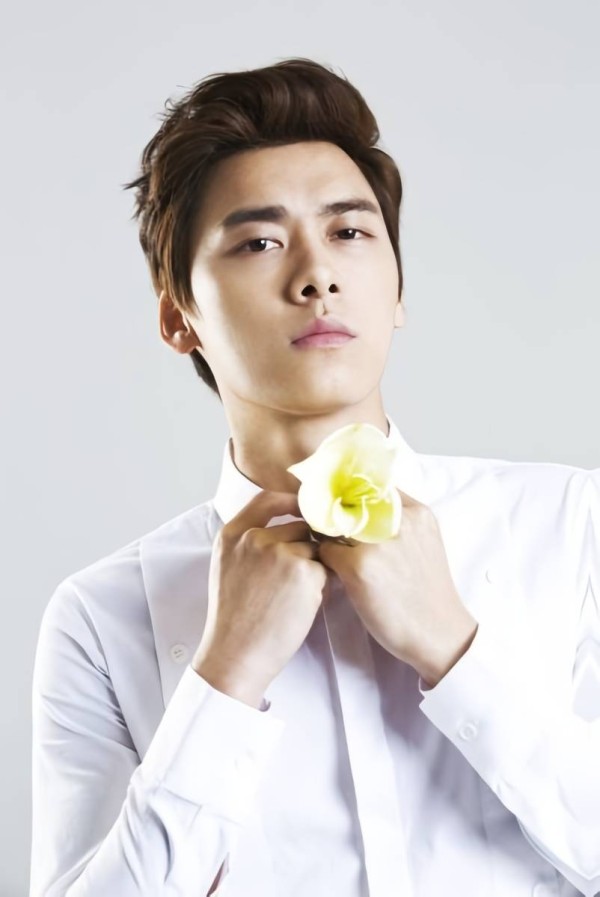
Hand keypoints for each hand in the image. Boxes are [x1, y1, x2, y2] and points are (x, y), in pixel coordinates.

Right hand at [193, 491, 327, 707]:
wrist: (236, 654)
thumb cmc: (233, 618)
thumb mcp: (227, 567)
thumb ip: (248, 542)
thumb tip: (284, 524)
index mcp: (232, 535)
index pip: (266, 499)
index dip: (290, 501)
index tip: (304, 508)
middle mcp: (254, 538)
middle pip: (298, 527)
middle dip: (305, 547)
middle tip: (296, 578)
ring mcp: (280, 553)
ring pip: (315, 550)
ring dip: (314, 569)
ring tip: (294, 598)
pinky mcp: (304, 572)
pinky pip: (325, 570)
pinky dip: (321, 587)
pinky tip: (301, 607)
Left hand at [316, 488, 478, 687]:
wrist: (440, 634)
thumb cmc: (429, 593)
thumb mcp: (424, 544)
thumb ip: (399, 522)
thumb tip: (360, 509)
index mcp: (417, 512)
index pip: (373, 485)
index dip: (352, 493)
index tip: (341, 503)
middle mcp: (398, 520)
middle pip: (349, 500)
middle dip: (334, 511)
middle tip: (324, 524)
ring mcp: (377, 543)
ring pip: (333, 524)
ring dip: (326, 535)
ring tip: (328, 549)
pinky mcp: (359, 567)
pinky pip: (326, 551)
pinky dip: (324, 560)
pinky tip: (334, 572)